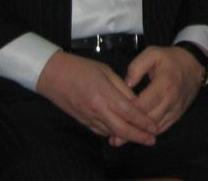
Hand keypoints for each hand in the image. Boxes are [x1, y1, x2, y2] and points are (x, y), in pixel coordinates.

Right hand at [35, 50, 157, 146]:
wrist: (53, 75)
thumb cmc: (81, 68)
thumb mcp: (106, 71)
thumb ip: (122, 88)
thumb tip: (136, 101)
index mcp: (104, 94)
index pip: (129, 112)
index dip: (143, 121)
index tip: (154, 126)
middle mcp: (97, 109)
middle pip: (122, 129)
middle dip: (139, 136)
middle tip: (152, 140)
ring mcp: (89, 118)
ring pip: (112, 133)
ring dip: (127, 137)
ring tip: (142, 138)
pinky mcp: (83, 121)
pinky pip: (101, 131)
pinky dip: (114, 133)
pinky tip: (122, 133)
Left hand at [115, 45, 204, 145]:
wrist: (194, 64)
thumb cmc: (170, 58)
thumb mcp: (152, 53)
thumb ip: (137, 67)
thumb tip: (127, 84)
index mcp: (164, 84)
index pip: (143, 104)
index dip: (127, 112)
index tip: (113, 116)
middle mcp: (171, 100)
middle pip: (148, 120)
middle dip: (130, 128)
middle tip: (112, 135)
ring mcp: (176, 109)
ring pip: (155, 128)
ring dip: (138, 134)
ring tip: (120, 140)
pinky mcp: (178, 114)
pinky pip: (163, 128)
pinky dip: (150, 133)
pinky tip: (137, 135)